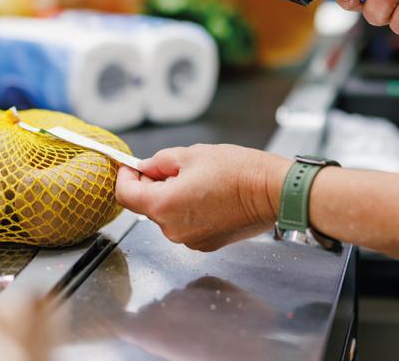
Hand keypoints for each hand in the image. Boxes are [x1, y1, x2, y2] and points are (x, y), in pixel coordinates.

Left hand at [114, 144, 291, 251]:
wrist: (273, 191)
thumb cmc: (238, 171)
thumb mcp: (193, 154)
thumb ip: (161, 162)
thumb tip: (146, 167)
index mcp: (163, 205)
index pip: (126, 195)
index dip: (125, 177)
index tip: (131, 167)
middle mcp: (172, 229)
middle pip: (149, 207)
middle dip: (156, 186)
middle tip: (178, 169)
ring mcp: (190, 240)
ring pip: (169, 216)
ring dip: (175, 200)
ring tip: (203, 182)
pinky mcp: (207, 244)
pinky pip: (188, 226)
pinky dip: (192, 212)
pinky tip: (213, 198)